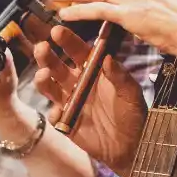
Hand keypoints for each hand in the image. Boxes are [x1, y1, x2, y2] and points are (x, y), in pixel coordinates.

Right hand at [34, 26, 147, 174]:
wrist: (132, 146)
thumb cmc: (134, 115)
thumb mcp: (131, 93)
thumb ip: (119, 76)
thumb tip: (107, 57)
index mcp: (93, 71)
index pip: (77, 52)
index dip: (67, 41)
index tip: (58, 31)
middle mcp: (78, 83)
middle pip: (57, 66)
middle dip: (47, 56)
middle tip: (42, 48)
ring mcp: (70, 102)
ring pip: (50, 87)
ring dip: (43, 80)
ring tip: (44, 75)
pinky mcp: (66, 122)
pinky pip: (55, 115)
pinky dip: (54, 112)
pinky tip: (58, 111)